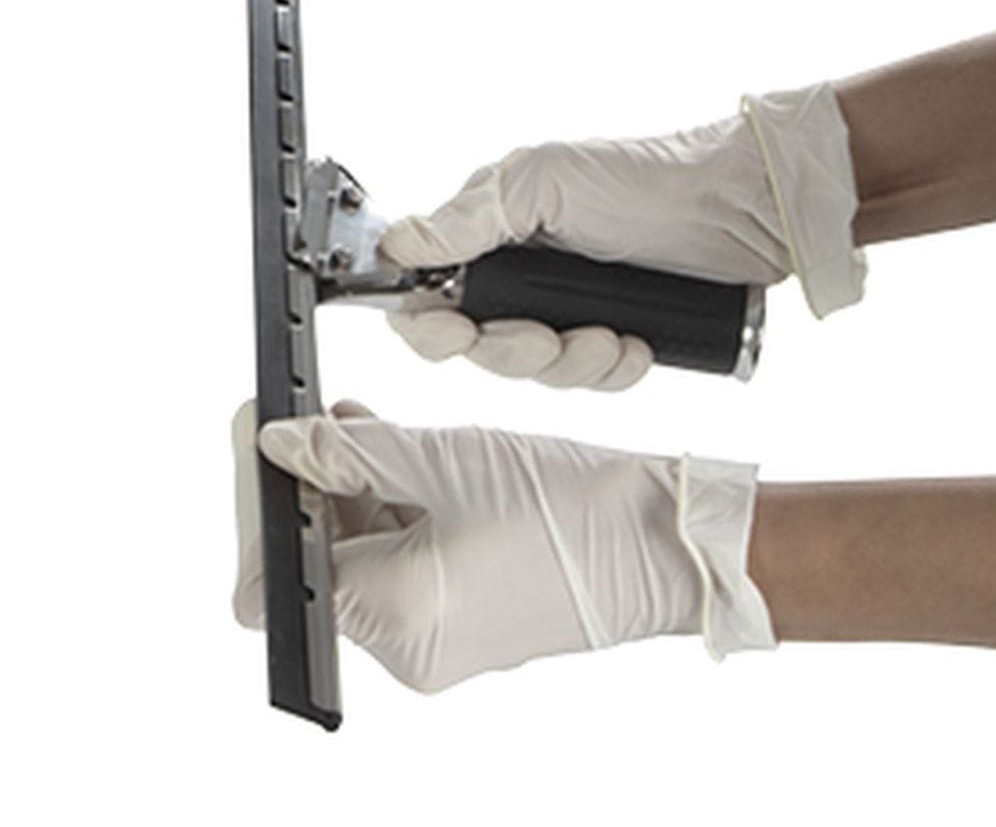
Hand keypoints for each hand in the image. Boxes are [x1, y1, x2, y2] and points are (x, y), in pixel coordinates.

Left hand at [231, 400, 771, 692]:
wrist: (661, 539)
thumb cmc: (572, 507)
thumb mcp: (444, 461)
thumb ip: (348, 453)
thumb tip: (279, 443)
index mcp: (396, 619)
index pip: (274, 579)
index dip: (259, 508)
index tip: (263, 440)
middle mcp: (410, 646)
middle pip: (319, 568)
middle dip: (307, 489)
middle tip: (312, 423)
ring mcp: (440, 635)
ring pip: (362, 561)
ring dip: (351, 493)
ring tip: (360, 429)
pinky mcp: (466, 615)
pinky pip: (405, 565)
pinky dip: (392, 512)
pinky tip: (397, 456)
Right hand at [380, 112, 791, 389]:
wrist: (738, 207)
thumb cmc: (644, 176)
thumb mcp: (545, 181)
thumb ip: (469, 217)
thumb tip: (397, 244)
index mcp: (491, 232)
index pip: (426, 297)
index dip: (431, 326)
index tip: (457, 331)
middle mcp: (521, 275)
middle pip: (479, 346)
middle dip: (514, 351)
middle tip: (547, 336)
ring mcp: (565, 308)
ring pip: (535, 371)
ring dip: (569, 364)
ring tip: (609, 336)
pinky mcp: (608, 335)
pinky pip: (588, 380)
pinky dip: (609, 370)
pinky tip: (635, 345)